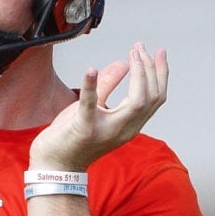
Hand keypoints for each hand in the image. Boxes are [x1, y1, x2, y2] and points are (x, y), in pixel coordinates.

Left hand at [29, 43, 167, 170]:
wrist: (55, 167)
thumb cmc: (72, 138)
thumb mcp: (94, 108)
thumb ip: (108, 86)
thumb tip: (123, 64)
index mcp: (128, 125)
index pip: (155, 98)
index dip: (160, 74)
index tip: (157, 52)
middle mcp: (123, 130)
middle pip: (151, 98)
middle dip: (150, 69)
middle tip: (141, 48)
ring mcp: (105, 131)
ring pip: (136, 103)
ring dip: (138, 75)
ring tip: (132, 55)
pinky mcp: (83, 129)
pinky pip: (90, 106)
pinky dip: (90, 86)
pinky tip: (90, 69)